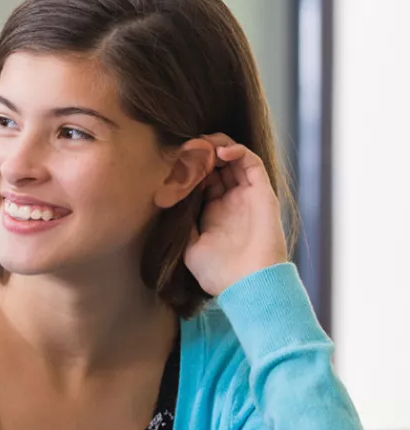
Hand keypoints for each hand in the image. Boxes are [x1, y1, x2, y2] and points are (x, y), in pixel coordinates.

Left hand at [183, 133, 288, 295]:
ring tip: (201, 144)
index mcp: (214, 212)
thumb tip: (167, 203)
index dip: (188, 168)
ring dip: (217, 146)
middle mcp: (231, 200)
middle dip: (200, 153)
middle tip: (185, 148)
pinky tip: (220, 151)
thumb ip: (182, 224)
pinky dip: (238, 151)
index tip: (172, 162)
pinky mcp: (262, 193)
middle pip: (216, 166)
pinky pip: (252, 164)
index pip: (201, 179)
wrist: (248, 285)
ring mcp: (247, 195)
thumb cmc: (218, 273)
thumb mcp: (189, 247)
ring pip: (234, 159)